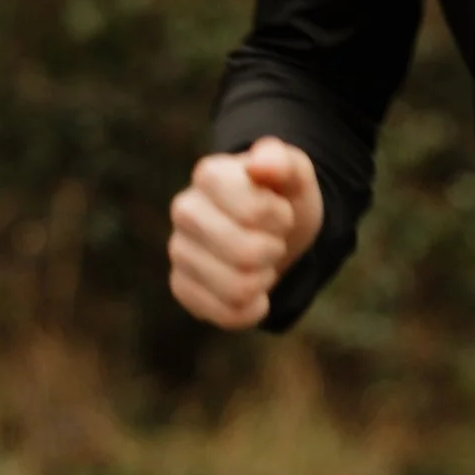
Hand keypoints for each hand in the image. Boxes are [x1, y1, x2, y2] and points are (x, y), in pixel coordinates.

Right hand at [167, 137, 324, 330]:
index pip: (254, 212)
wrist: (272, 230)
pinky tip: (253, 292)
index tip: (279, 211)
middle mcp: (185, 211)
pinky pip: (225, 314)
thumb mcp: (295, 174)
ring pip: (237, 288)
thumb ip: (282, 160)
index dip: (280, 217)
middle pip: (245, 254)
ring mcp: (179, 250)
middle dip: (274, 251)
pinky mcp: (181, 286)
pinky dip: (251, 308)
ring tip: (260, 262)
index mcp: (209, 174)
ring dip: (264, 279)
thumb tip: (259, 165)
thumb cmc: (282, 197)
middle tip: (272, 240)